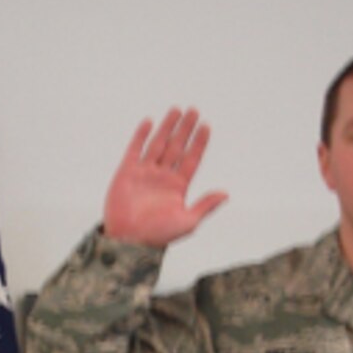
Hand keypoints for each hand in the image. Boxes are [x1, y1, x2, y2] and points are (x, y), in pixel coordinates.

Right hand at [102, 108, 228, 248]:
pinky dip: (141, 136)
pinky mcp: (127, 172)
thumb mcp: (187, 222)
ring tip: (176, 110)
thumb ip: (205, 206)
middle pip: (176, 147)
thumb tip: (226, 194)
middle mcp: (163, 177)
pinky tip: (150, 122)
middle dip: (185, 130)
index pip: (191, 159)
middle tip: (194, 111)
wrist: (129, 241)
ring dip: (167, 127)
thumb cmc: (159, 236)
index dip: (199, 143)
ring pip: (158, 144)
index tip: (206, 127)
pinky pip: (135, 150)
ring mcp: (145, 173)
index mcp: (178, 187)